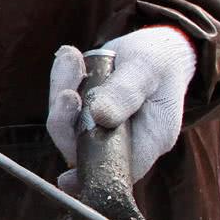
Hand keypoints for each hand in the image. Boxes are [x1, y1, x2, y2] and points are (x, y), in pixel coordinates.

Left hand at [45, 28, 196, 183]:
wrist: (157, 48)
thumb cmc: (159, 61)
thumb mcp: (147, 70)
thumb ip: (125, 93)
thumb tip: (99, 117)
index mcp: (150, 139)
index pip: (117, 168)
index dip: (89, 171)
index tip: (66, 167)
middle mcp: (123, 140)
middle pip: (82, 148)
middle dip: (65, 119)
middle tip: (67, 92)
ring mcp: (102, 128)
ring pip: (67, 125)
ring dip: (61, 92)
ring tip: (70, 58)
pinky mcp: (86, 113)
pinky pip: (64, 105)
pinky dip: (62, 80)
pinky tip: (69, 55)